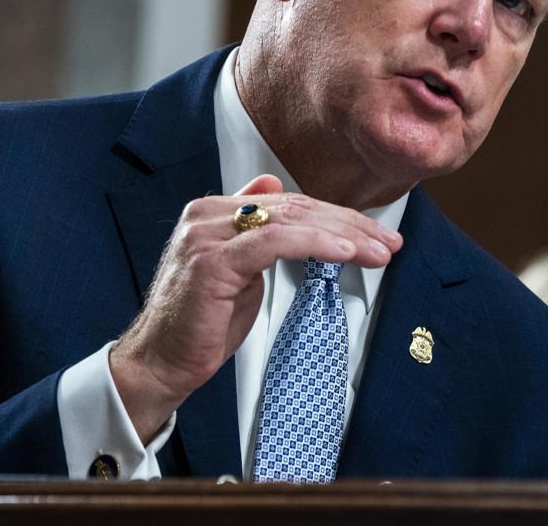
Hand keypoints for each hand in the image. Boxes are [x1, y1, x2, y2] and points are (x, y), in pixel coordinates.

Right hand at [109, 174, 402, 442]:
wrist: (159, 362)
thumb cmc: (199, 324)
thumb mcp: (237, 269)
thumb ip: (256, 230)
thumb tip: (272, 185)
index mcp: (213, 211)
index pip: (288, 204)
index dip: (335, 216)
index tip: (373, 234)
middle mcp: (207, 214)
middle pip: (294, 208)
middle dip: (349, 224)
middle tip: (388, 241)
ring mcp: (206, 234)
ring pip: (289, 220)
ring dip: (343, 235)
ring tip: (378, 251)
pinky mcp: (211, 260)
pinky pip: (274, 242)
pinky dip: (316, 244)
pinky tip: (345, 252)